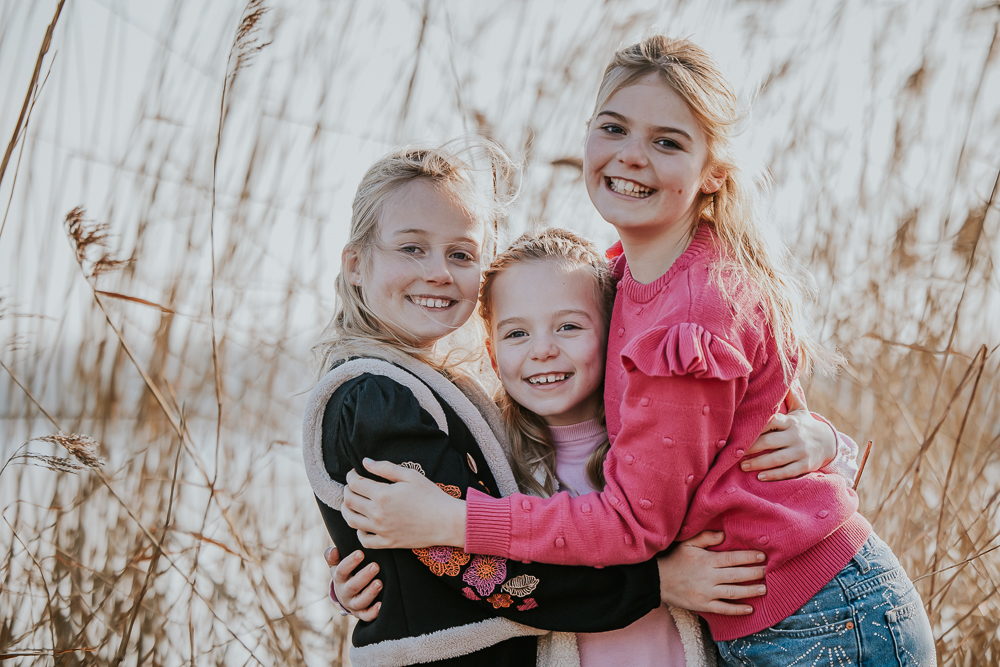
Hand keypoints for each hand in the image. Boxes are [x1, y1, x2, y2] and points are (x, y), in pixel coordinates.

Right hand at [325, 546, 381, 620]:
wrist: (345, 595)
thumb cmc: (345, 574)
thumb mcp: (336, 565)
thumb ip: (333, 556)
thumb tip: (334, 550)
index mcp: (339, 579)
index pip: (341, 571)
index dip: (350, 562)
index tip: (360, 553)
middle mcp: (345, 592)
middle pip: (352, 586)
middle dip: (364, 576)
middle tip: (375, 566)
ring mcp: (352, 604)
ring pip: (360, 602)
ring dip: (370, 593)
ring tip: (379, 583)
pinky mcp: (361, 613)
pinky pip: (366, 616)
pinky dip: (373, 612)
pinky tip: (381, 605)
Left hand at [342, 459, 466, 548]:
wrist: (446, 521)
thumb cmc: (431, 495)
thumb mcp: (410, 475)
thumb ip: (385, 468)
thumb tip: (365, 462)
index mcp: (382, 494)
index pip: (355, 484)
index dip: (351, 476)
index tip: (354, 472)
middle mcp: (377, 514)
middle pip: (349, 501)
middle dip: (346, 491)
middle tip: (352, 485)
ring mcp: (381, 530)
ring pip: (351, 521)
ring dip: (347, 510)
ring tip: (352, 503)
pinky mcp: (387, 542)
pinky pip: (364, 540)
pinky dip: (359, 532)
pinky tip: (363, 524)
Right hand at [657, 531, 766, 614]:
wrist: (657, 581)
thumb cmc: (674, 560)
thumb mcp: (687, 543)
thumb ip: (705, 537)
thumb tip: (724, 535)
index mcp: (706, 560)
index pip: (732, 558)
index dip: (749, 557)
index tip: (763, 556)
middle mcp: (709, 577)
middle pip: (737, 575)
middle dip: (754, 573)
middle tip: (768, 571)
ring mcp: (707, 593)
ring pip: (733, 592)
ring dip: (750, 591)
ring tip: (764, 589)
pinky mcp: (703, 605)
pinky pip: (724, 609)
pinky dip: (737, 609)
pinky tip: (750, 608)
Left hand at [742, 388, 836, 480]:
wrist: (830, 443)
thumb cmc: (806, 425)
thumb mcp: (800, 409)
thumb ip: (789, 396)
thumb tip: (784, 375)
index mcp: (791, 422)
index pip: (772, 421)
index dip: (757, 425)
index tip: (740, 430)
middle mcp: (795, 436)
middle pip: (769, 442)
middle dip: (750, 447)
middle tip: (734, 452)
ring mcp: (800, 452)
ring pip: (776, 459)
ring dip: (757, 464)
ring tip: (742, 466)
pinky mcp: (805, 466)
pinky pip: (787, 472)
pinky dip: (773, 475)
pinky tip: (759, 477)